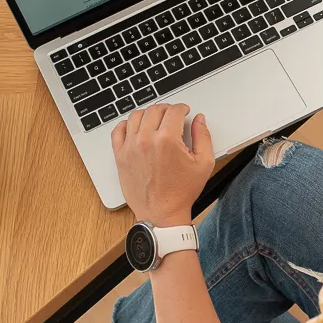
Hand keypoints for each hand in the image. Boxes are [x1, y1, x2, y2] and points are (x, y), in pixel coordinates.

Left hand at [111, 103, 213, 225]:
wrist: (161, 213)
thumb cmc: (181, 192)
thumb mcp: (203, 164)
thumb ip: (203, 137)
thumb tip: (199, 119)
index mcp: (167, 140)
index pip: (174, 110)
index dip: (182, 108)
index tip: (184, 111)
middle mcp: (146, 140)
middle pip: (155, 110)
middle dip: (167, 109)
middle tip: (172, 116)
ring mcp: (130, 147)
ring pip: (136, 116)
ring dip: (148, 114)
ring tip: (155, 120)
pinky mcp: (120, 156)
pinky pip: (118, 130)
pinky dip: (127, 125)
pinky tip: (135, 128)